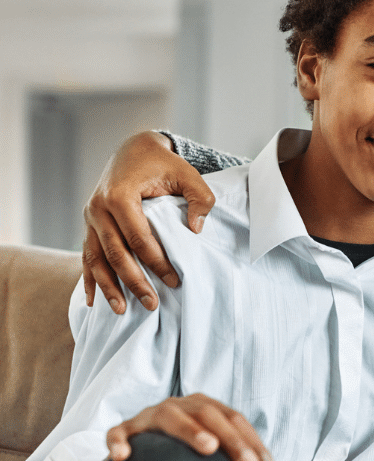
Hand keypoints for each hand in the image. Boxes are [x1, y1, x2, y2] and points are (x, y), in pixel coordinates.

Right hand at [82, 131, 214, 313]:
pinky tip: (94, 301)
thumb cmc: (163, 164)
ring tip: (121, 311)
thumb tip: (196, 230)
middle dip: (133, 281)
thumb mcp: (187, 174)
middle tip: (152, 304)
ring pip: (95, 258)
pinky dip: (89, 279)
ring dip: (108, 287)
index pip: (139, 238)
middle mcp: (99, 208)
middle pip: (115, 253)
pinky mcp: (89, 224)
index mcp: (120, 195)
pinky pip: (86, 255)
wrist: (134, 150)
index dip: (156, 262)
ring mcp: (90, 217)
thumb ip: (199, 198)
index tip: (174, 281)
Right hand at [106, 394, 277, 460]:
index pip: (235, 420)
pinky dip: (119, 442)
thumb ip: (231, 454)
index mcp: (204, 406)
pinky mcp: (124, 429)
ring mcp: (150, 415)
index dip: (254, 444)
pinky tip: (123, 457)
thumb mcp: (208, 444)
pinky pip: (118, 433)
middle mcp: (180, 405)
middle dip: (233, 440)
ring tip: (208, 448)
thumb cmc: (182, 446)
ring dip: (191, 431)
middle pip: (210, 415)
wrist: (138, 440)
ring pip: (170, 416)